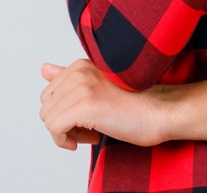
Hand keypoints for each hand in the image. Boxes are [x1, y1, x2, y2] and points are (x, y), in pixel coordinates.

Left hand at [39, 60, 167, 150]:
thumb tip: (44, 68)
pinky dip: (66, 140)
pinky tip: (90, 139)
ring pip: (49, 119)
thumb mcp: (98, 85)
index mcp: (81, 65)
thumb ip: (69, 76)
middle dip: (64, 123)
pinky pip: (55, 128)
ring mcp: (82, 88)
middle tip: (88, 130)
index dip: (65, 113)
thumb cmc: (137, 102)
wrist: (162, 110)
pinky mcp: (85, 106)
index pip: (50, 95)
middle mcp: (79, 72)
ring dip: (67, 133)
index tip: (85, 121)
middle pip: (47, 107)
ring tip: (91, 133)